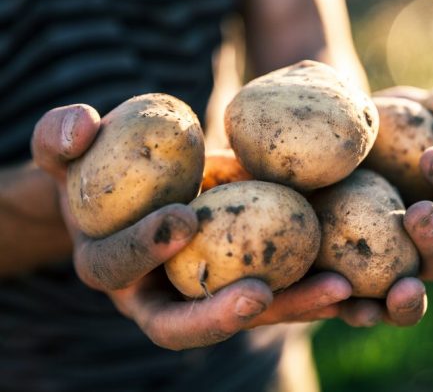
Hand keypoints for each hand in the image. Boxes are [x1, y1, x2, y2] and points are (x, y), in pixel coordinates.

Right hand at [31, 104, 352, 349]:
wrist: (139, 183)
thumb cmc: (103, 163)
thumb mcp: (72, 147)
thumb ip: (59, 135)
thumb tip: (78, 131)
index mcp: (109, 264)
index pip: (116, 268)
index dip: (142, 250)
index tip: (182, 219)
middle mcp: (154, 294)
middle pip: (182, 324)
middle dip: (219, 315)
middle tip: (261, 292)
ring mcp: (200, 296)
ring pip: (241, 318)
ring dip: (289, 309)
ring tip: (336, 289)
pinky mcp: (240, 283)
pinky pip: (276, 296)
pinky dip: (309, 290)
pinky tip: (349, 276)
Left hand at [327, 85, 432, 326]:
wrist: (303, 162)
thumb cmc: (356, 136)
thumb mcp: (384, 113)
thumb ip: (421, 108)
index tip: (432, 155)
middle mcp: (416, 249)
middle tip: (418, 211)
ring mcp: (384, 277)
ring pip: (409, 301)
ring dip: (411, 299)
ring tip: (403, 289)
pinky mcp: (347, 293)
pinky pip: (359, 310)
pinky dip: (360, 310)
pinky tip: (348, 303)